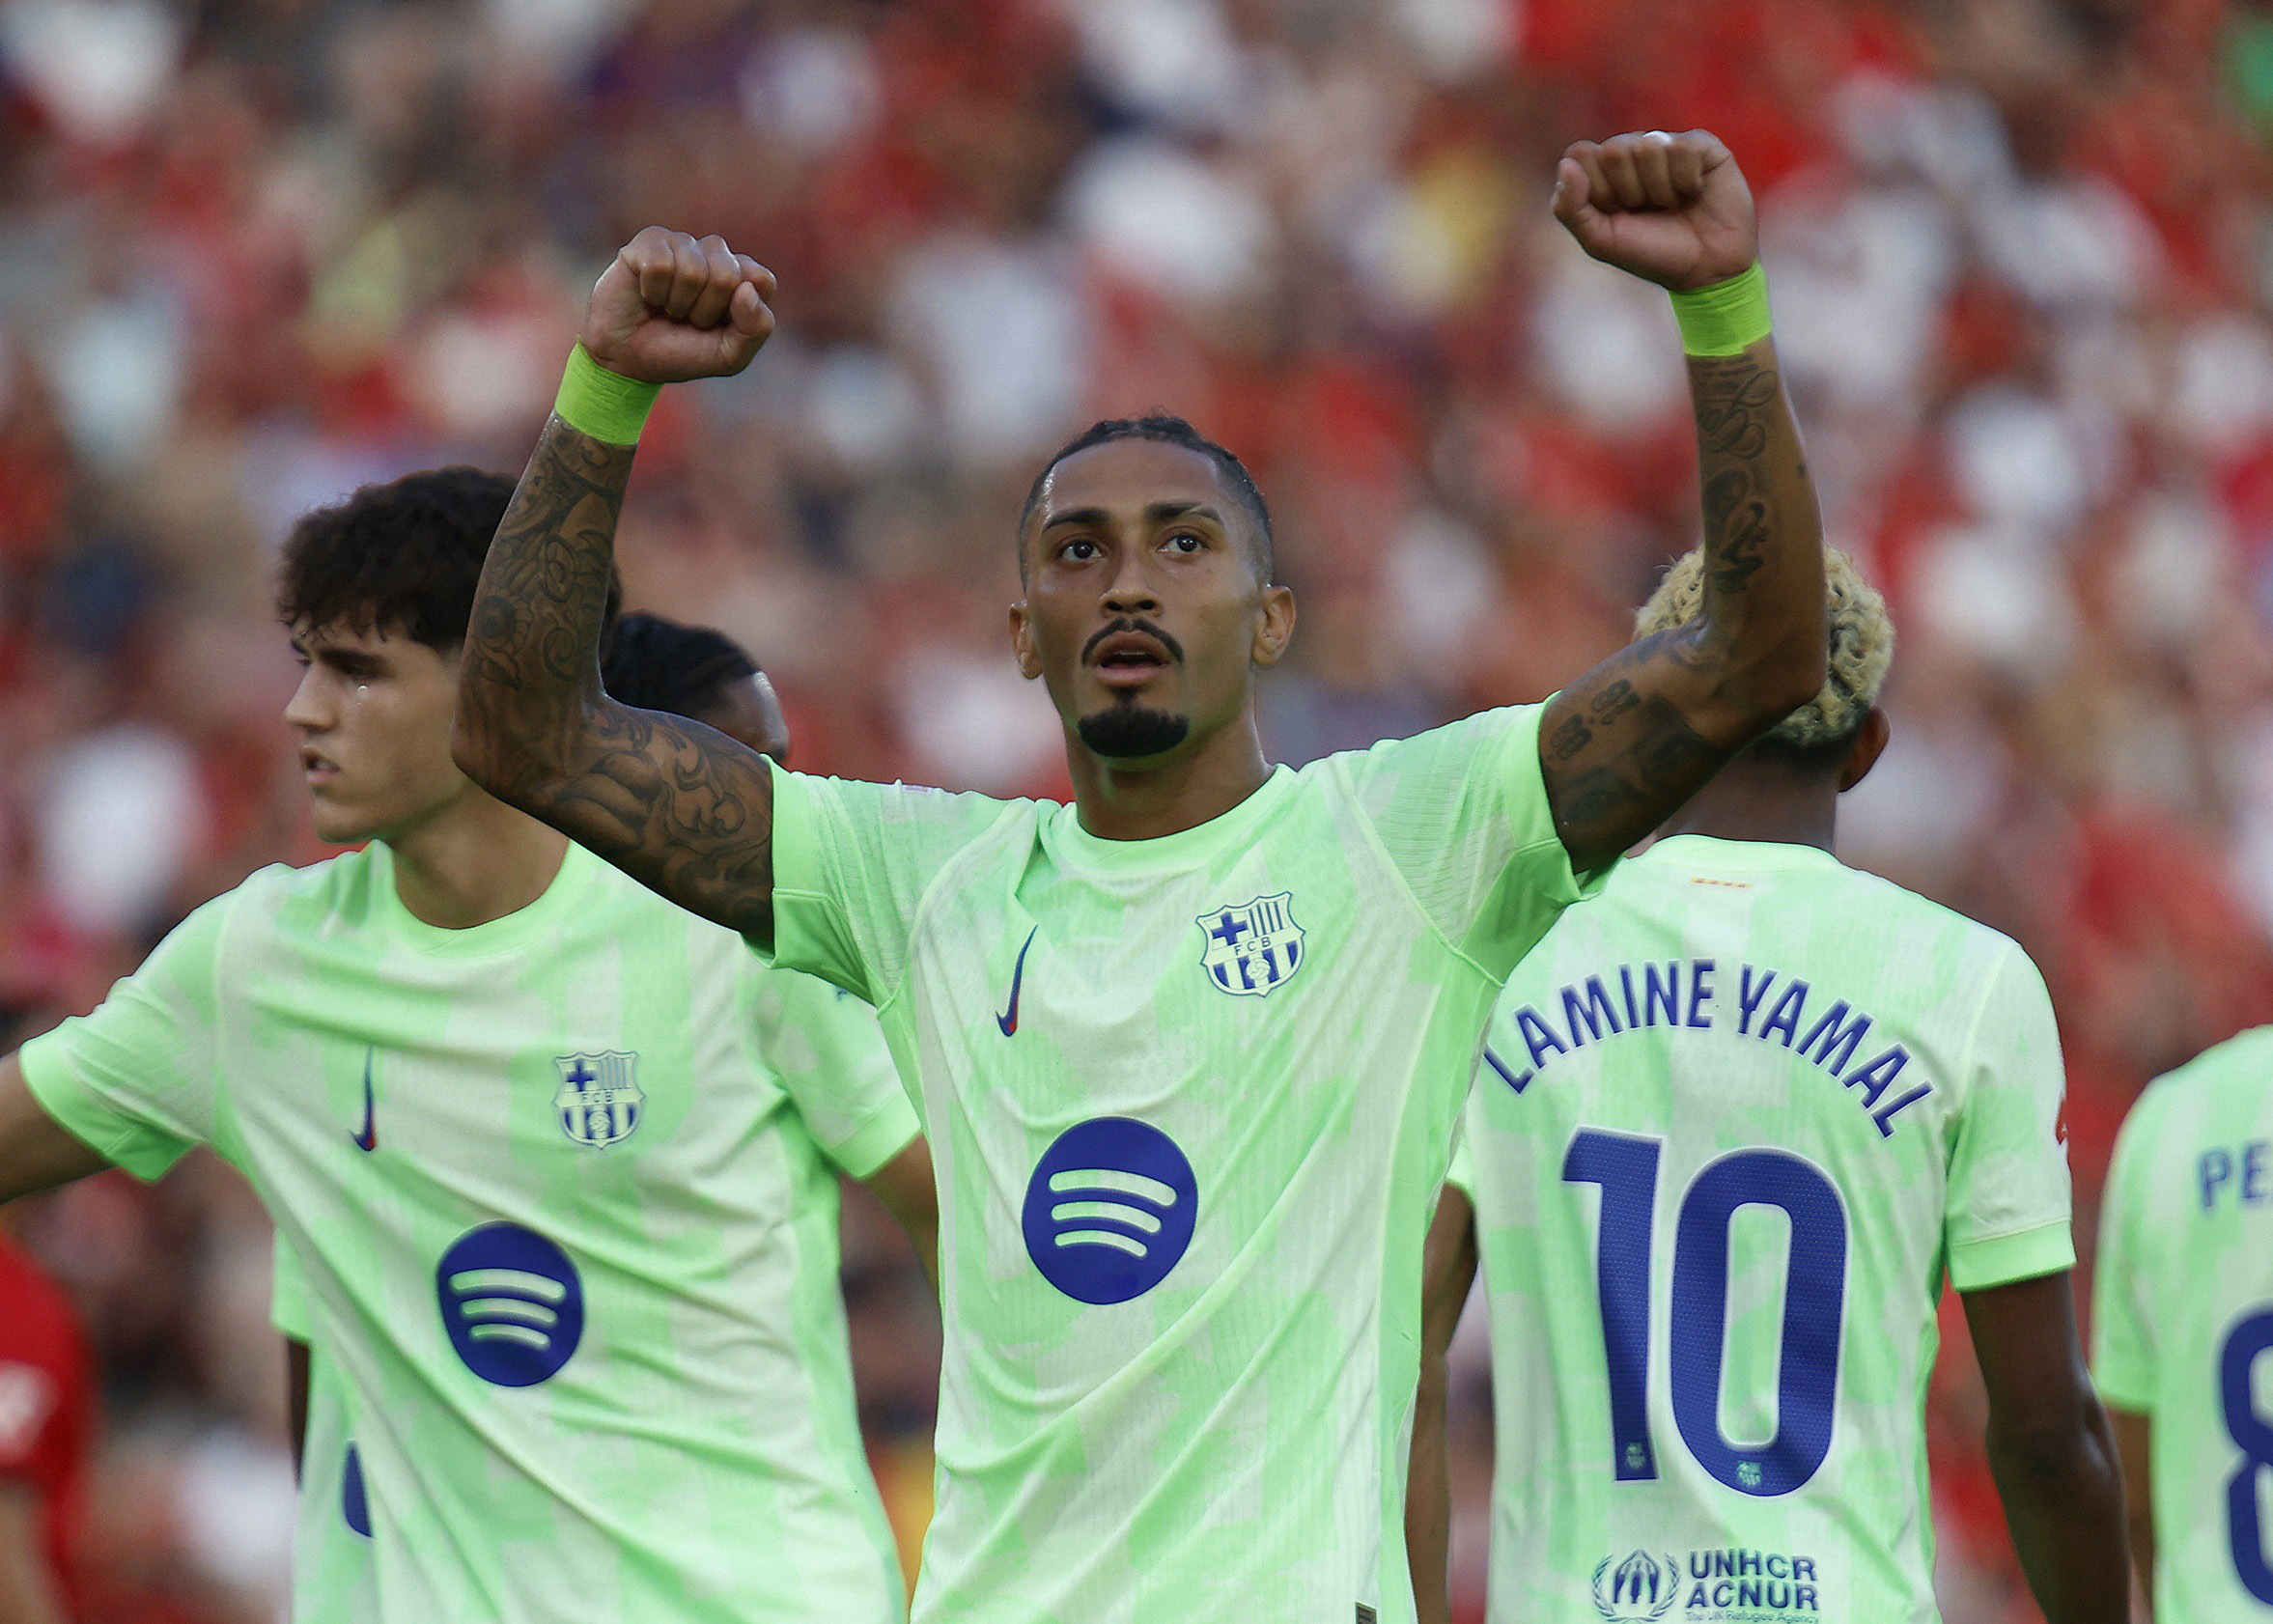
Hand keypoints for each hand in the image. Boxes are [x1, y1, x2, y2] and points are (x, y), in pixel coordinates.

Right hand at [580, 227, 776, 383]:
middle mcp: (715, 255)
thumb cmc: (681, 354)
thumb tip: (747, 289)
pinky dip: (653, 291)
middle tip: (688, 319)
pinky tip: (648, 295)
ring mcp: (683, 244)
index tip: (719, 327)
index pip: (762, 280)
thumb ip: (756, 329)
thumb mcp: (730, 356)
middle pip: (728, 275)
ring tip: (668, 308)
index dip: (740, 312)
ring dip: (677, 303)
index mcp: (742, 278)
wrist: (627, 360)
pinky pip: (660, 264)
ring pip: (693, 270)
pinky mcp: (650, 241)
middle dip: (706, 311)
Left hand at [1552, 130, 1755, 291]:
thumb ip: (1569, 208)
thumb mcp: (1600, 241)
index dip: (1596, 188)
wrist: (1705, 270)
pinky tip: (1694, 193)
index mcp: (1603, 169)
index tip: (1614, 213)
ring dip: (1659, 188)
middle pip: (1612, 149)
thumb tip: (1566, 164)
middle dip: (1628, 190)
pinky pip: (1682, 148)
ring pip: (1648, 146)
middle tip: (1646, 210)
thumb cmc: (1650, 254)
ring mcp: (1666, 145)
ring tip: (1671, 204)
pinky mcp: (1701, 145)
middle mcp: (1632, 150)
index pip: (1580, 153)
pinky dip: (1686, 181)